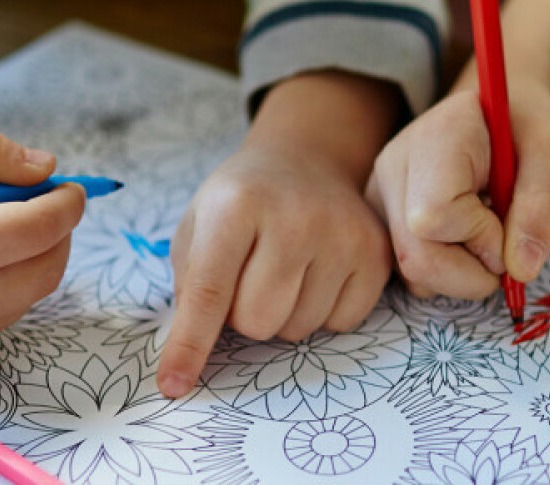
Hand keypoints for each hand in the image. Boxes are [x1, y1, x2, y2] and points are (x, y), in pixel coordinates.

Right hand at [0, 130, 86, 366]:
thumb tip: (47, 170)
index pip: (40, 228)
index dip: (66, 203)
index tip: (72, 185)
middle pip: (47, 267)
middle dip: (57, 232)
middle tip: (45, 202)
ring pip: (28, 293)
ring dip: (28, 258)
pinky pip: (0, 314)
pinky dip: (2, 284)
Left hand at [156, 71, 397, 397]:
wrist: (305, 163)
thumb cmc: (242, 203)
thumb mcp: (199, 225)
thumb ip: (188, 285)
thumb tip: (187, 355)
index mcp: (237, 205)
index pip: (209, 290)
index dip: (190, 344)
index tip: (175, 385)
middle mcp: (294, 217)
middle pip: (257, 322)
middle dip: (243, 315)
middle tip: (249, 277)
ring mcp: (342, 236)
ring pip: (297, 329)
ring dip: (283, 313)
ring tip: (285, 269)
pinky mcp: (375, 255)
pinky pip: (339, 324)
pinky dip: (321, 311)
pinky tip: (317, 273)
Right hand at [366, 81, 549, 298]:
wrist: (491, 110)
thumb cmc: (523, 125)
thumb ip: (543, 206)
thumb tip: (521, 270)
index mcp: (435, 136)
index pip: (436, 216)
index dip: (481, 236)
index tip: (507, 215)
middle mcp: (393, 165)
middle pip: (416, 258)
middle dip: (473, 272)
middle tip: (503, 243)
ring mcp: (380, 195)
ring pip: (411, 274)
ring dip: (461, 274)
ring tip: (482, 232)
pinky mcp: (380, 219)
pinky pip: (409, 273)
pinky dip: (446, 272)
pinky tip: (462, 238)